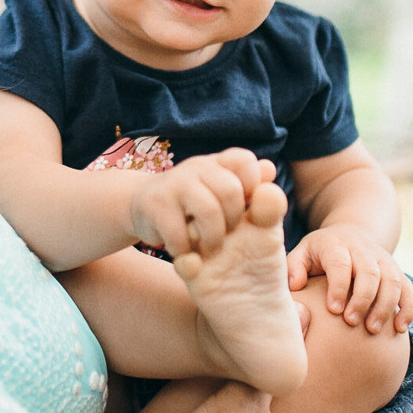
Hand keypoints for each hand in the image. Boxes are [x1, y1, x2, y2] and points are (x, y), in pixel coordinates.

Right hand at [130, 149, 275, 259]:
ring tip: (208, 248)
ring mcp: (174, 183)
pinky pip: (180, 233)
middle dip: (233, 219)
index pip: (244, 161)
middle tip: (227, 234)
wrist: (143, 210)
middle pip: (230, 190)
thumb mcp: (223, 197)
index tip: (245, 210)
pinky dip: (185, 250)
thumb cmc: (194, 207)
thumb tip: (269, 170)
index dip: (252, 188)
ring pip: (208, 210)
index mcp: (218, 163)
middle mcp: (197, 167)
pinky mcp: (155, 205)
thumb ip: (251, 188)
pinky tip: (183, 250)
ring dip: (212, 238)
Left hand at [288, 224, 412, 333]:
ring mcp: (383, 259)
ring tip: (373, 330)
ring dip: (386, 306)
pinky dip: (407, 308)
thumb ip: (294, 268)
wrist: (350, 234)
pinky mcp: (397, 270)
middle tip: (353, 322)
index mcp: (336, 245)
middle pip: (370, 272)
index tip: (333, 310)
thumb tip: (295, 285)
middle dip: (363, 299)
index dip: (339, 286)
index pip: (340, 263)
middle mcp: (363, 250)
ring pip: (392, 280)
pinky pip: (408, 288)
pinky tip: (399, 329)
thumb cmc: (320, 253)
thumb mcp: (302, 253)